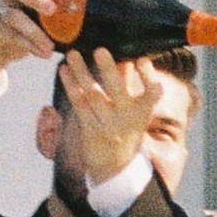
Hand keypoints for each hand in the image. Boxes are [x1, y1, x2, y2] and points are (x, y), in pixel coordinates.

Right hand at [0, 0, 72, 97]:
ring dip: (35, 31)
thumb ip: (53, 16)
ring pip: (14, 16)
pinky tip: (44, 54)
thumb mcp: (36, 20)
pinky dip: (30, 46)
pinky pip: (11, 36)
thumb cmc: (20, 32)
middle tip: (53, 10)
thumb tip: (83, 17)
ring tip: (50, 46)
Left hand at [59, 45, 160, 187]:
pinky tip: (64, 71)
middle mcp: (126, 117)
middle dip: (108, 70)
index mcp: (142, 111)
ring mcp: (107, 124)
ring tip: (73, 54)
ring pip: (93, 95)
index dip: (148, 76)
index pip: (152, 92)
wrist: (115, 166)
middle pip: (117, 91)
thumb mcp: (135, 110)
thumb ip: (129, 85)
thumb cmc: (126, 129)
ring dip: (81, 73)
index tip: (142, 60)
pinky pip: (79, 105)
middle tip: (100, 50)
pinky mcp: (89, 129)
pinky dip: (71, 87)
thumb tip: (126, 59)